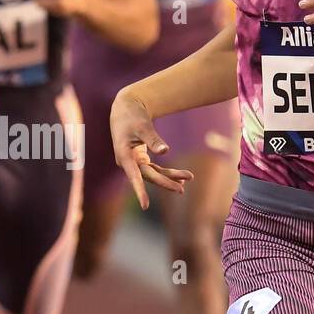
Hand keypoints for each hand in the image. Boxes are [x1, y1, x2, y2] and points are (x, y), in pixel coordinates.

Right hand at [110, 90, 193, 209]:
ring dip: (170, 177)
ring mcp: (134, 162)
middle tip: (181, 189)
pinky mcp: (140, 159)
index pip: (134, 177)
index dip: (140, 191)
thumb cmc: (132, 116)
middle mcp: (127, 162)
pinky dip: (167, 173)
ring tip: (189, 178)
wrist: (126, 108)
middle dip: (165, 182)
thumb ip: (153, 139)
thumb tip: (165, 151)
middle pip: (148, 176)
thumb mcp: (143, 126)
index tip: (145, 206)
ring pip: (153, 174)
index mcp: (124, 156)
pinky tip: (181, 177)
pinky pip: (154, 169)